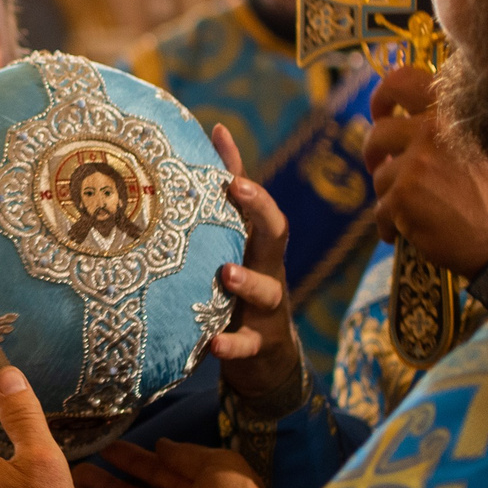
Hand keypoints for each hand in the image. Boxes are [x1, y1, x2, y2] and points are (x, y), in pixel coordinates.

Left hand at [206, 125, 305, 404]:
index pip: (265, 211)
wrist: (264, 359)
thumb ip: (229, 188)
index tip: (232, 175)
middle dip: (261, 213)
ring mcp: (267, 309)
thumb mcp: (238, 239)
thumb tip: (217, 127)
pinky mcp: (258, 346)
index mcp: (260, 245)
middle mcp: (269, 270)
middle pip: (275, 238)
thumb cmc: (242, 285)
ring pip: (267, 292)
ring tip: (226, 273)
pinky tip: (212, 344)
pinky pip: (248, 346)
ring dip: (248, 281)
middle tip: (239, 190)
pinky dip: (232, 346)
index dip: (253, 192)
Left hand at [362, 69, 487, 276]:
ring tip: (415, 210)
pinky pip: (380, 211)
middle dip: (374, 152)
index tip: (381, 113)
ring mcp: (415, 165)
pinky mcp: (403, 199)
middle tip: (380, 165)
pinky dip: (389, 226)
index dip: (383, 97)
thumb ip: (448, 125)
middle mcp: (431, 130)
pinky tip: (406, 233)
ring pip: (380, 176)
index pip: (402, 81)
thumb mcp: (487, 140)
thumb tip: (407, 123)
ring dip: (392, 195)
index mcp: (452, 110)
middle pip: (378, 133)